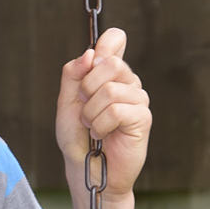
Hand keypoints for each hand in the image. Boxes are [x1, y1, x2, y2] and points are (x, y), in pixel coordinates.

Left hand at [55, 28, 151, 198]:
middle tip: (84, 109)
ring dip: (91, 113)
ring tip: (92, 126)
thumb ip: (73, 74)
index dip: (105, 43)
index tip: (93, 62)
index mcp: (109, 73)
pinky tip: (102, 135)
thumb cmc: (77, 137)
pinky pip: (117, 110)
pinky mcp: (143, 118)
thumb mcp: (66, 102)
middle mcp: (127, 82)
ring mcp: (138, 99)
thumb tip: (90, 53)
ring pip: (111, 90)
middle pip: (110, 62)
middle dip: (87, 88)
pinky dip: (101, 125)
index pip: (115, 39)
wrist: (86, 169)